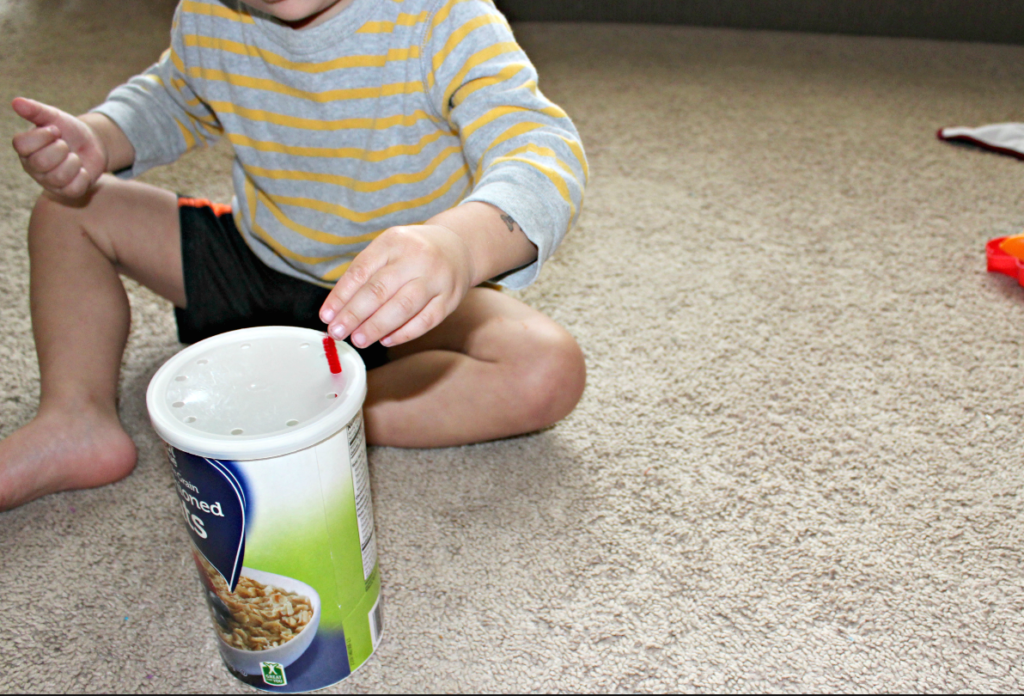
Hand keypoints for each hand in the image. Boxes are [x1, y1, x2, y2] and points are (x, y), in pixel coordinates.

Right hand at [11, 97, 107, 197]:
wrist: (92, 144)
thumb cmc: (68, 130)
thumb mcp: (54, 116)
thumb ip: (35, 110)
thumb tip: (16, 102)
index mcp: (25, 149)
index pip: (20, 144)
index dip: (42, 136)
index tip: (55, 130)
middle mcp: (33, 167)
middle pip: (41, 162)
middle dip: (60, 148)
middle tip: (66, 144)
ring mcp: (49, 182)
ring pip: (58, 177)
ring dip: (73, 162)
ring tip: (74, 156)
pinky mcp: (67, 192)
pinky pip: (74, 189)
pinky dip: (83, 176)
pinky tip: (82, 169)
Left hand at [319, 224, 475, 347]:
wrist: (458, 247)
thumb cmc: (412, 253)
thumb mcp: (388, 250)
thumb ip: (365, 275)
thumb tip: (338, 311)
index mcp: (394, 241)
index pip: (361, 271)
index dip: (341, 296)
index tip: (326, 316)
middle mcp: (417, 257)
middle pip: (380, 290)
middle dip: (354, 314)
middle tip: (338, 332)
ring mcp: (436, 278)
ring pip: (403, 307)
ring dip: (376, 326)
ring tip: (358, 340)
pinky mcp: (450, 299)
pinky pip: (425, 321)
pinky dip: (403, 333)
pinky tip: (386, 340)